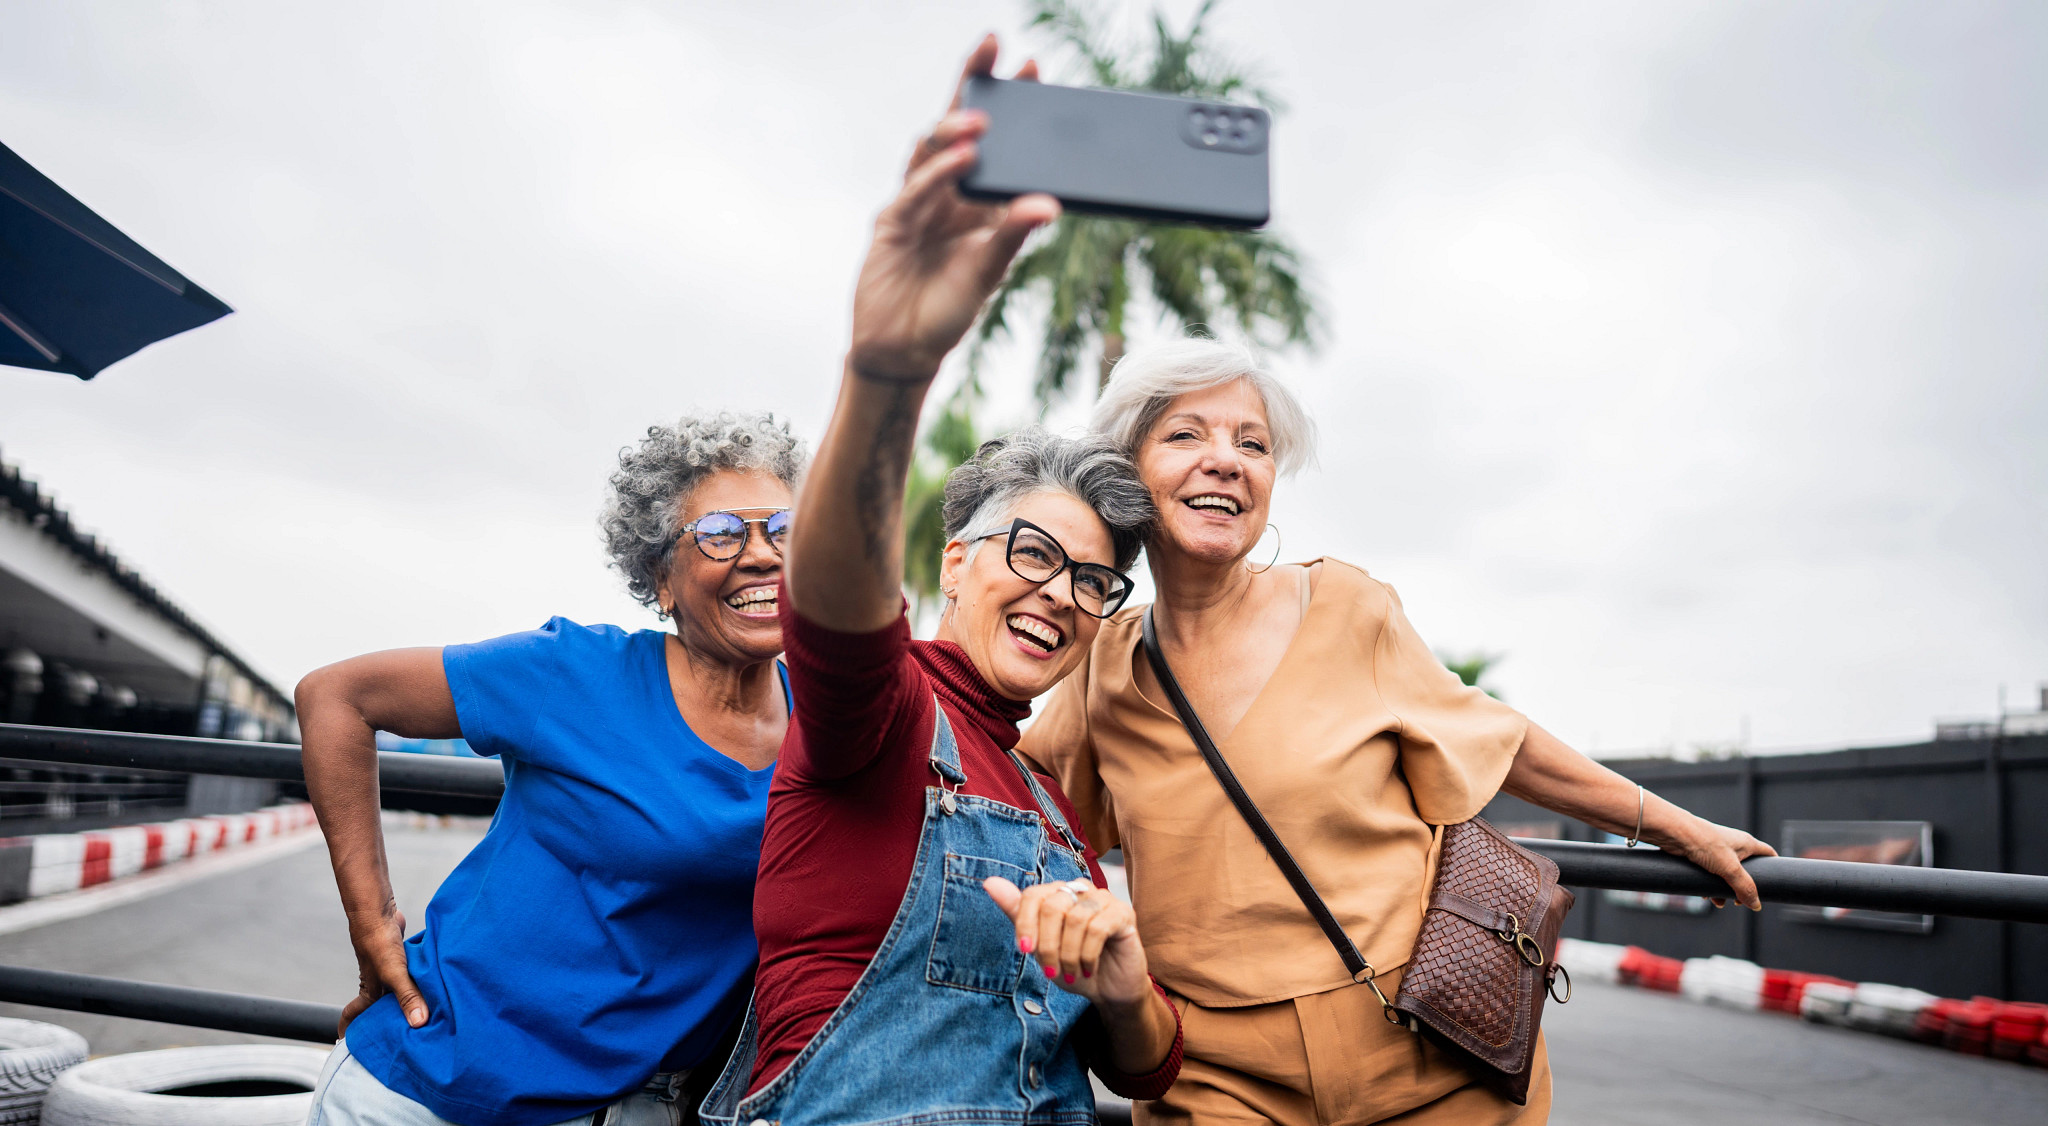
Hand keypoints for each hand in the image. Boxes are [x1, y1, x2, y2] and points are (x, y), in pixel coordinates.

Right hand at [339, 905, 426, 1034]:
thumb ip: (407, 997)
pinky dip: (418, 979)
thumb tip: (418, 1023)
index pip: (355, 1013)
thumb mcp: (395, 973)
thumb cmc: (379, 943)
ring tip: (420, 1011)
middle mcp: (378, 981)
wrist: (378, 912)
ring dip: (404, 998)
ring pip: (396, 989)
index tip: (345, 1043)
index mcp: (371, 991)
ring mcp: (389, 968)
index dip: (350, 1028)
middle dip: (384, 1019)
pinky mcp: (401, 955)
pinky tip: (432, 983)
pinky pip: (409, 972)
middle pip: (378, 1005)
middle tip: (396, 1034)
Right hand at [848, 35, 1059, 381]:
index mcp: (978, 200)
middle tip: (992, 46)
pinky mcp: (892, 223)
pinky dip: (938, 174)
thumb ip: (1014, 235)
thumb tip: (1049, 204)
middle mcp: (947, 193)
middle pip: (957, 126)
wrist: (904, 351)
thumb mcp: (990, 272)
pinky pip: (915, 190)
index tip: (1031, 65)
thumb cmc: (949, 311)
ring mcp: (916, 203)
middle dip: (972, 84)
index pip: (995, 140)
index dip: (1008, 100)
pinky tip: (962, 162)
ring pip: (932, 150)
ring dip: (956, 132)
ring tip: (983, 122)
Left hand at [984, 876, 1150, 1008]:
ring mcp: (1104, 899)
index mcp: (1058, 893)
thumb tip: (989, 882)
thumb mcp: (1040, 946)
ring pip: (1075, 919)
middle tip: (1051, 971)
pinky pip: (1098, 928)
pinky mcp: (1124, 913)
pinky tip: (1088, 968)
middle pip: (1053, 906)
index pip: (1032, 895)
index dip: (1025, 923)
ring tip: (1071, 972)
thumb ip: (1018, 915)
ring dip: (1068, 954)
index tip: (1026, 950)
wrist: (1108, 990)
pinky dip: (1087, 955)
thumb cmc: (1072, 966)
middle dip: (1048, 945)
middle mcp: (1080, 889)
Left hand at [1659, 817, 1776, 910]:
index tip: (1774, 884)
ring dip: (1724, 889)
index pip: (1768, 854)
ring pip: (1726, 874)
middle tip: (1739, 901)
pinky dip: (1710, 885)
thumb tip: (1756, 905)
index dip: (1773, 867)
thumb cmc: (1704, 843)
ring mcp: (1716, 850)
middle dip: (1743, 887)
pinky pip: (1710, 874)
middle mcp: (1733, 846)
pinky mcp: (1700, 855)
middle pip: (1746, 869)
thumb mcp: (1730, 869)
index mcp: (1746, 843)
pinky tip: (1705, 896)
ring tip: (1719, 902)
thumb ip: (1744, 887)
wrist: (1673, 833)